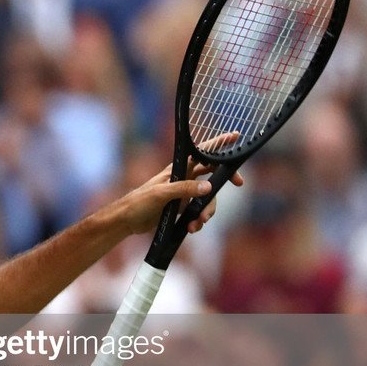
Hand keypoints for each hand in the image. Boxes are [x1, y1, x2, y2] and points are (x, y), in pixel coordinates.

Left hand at [112, 133, 244, 235]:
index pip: (201, 153)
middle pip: (213, 175)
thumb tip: (209, 188)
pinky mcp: (182, 208)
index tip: (235, 137)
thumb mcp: (161, 194)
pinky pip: (198, 212)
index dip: (218, 144)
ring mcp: (184, 193)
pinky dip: (198, 220)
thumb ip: (184, 189)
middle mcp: (184, 178)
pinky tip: (192, 228)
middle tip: (239, 183)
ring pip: (207, 198)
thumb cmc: (139, 202)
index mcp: (178, 169)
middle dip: (225, 181)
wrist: (127, 220)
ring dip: (207, 211)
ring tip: (198, 223)